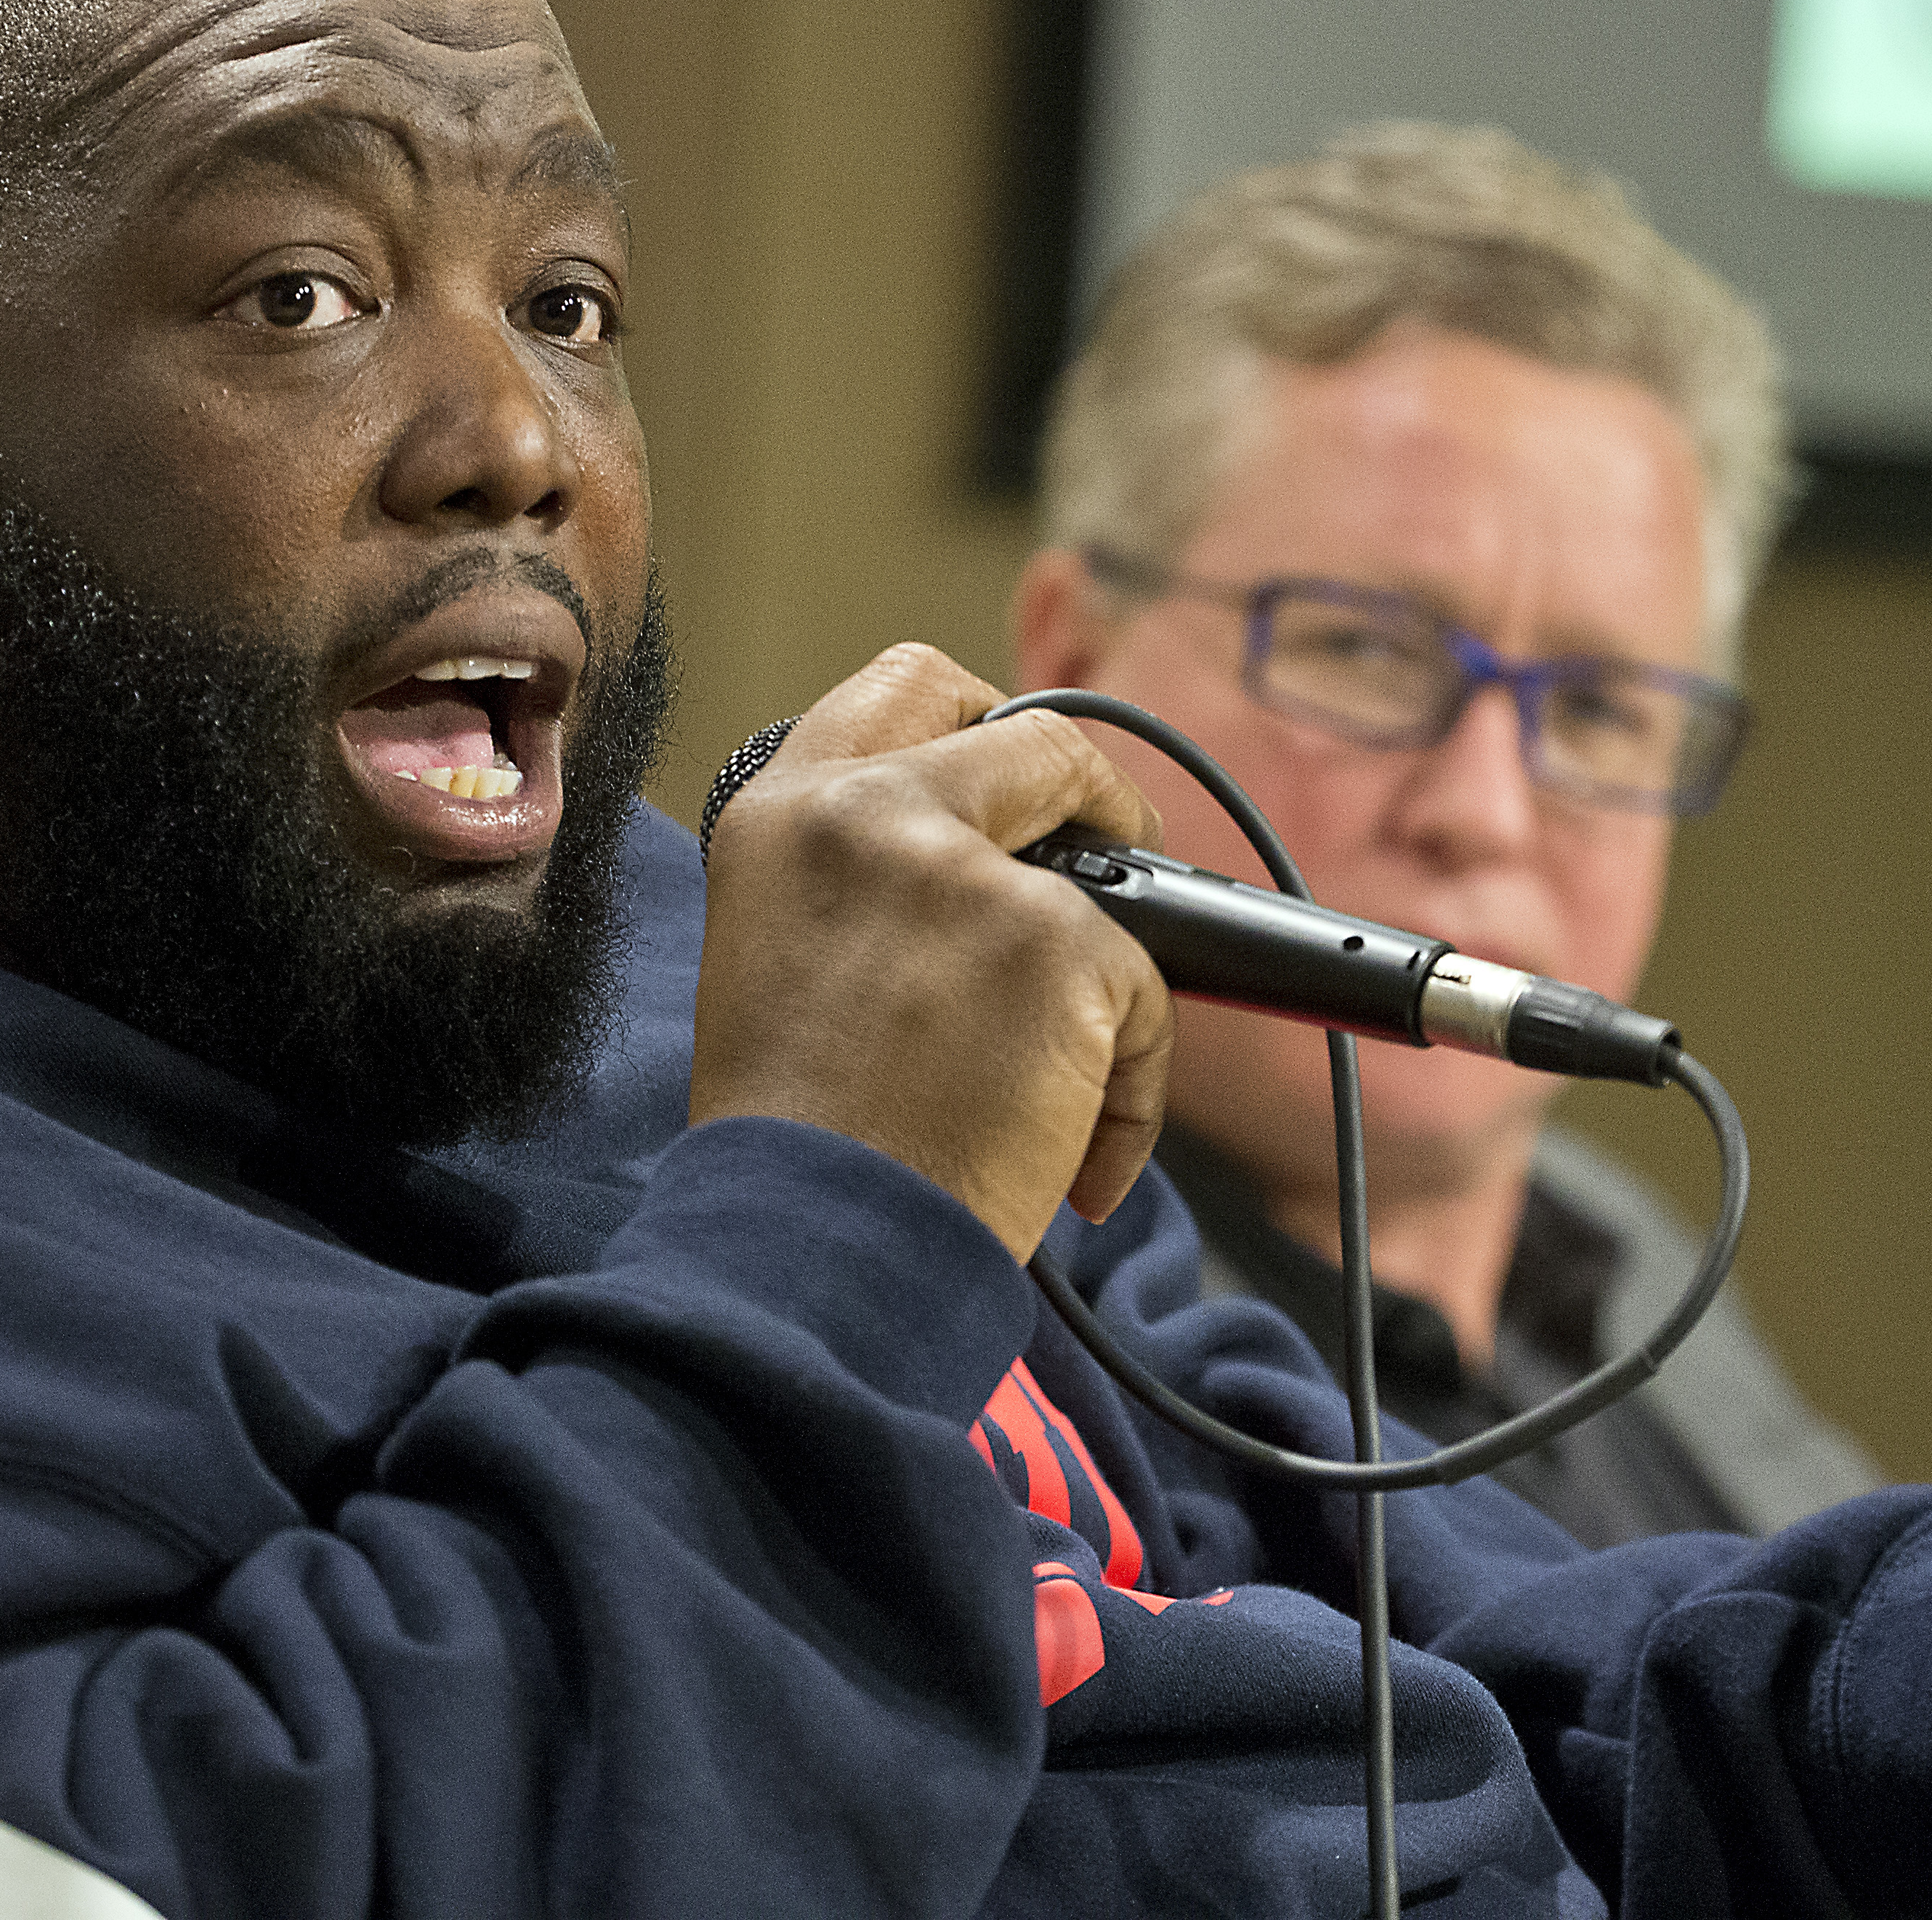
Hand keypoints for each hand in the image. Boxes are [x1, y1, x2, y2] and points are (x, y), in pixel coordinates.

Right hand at [686, 644, 1174, 1258]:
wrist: (807, 1245)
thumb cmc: (797, 1139)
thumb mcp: (784, 951)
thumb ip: (870, 877)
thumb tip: (993, 864)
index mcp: (785, 811)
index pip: (906, 687)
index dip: (985, 716)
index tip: (1025, 777)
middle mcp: (869, 812)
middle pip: (1036, 735)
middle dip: (1098, 792)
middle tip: (1117, 862)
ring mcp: (968, 871)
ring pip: (1112, 889)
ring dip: (1110, 990)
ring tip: (1066, 1094)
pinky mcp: (1057, 942)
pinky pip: (1147, 998)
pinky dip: (1131, 1094)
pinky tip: (1076, 1165)